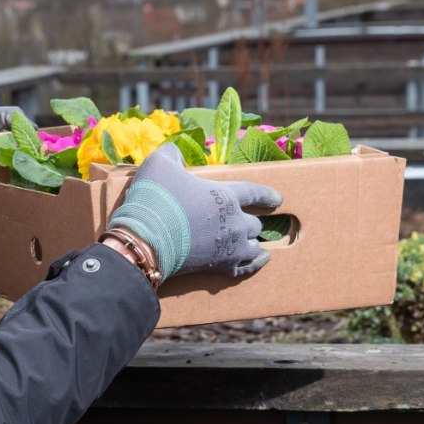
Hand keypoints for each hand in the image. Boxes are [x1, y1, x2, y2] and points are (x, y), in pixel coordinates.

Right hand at [107, 143, 281, 282]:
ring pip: (255, 246)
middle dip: (251, 221)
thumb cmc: (155, 198)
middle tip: (245, 221)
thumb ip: (172, 154)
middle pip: (255, 223)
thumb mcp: (159, 162)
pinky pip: (246, 268)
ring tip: (252, 243)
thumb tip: (176, 154)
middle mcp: (235, 222)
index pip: (255, 192)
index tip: (278, 200)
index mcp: (225, 195)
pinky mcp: (220, 267)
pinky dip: (253, 265)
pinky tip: (259, 261)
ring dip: (253, 243)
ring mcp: (231, 247)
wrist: (145, 238)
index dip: (267, 195)